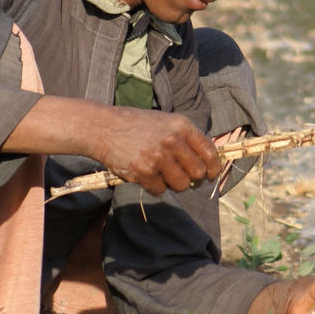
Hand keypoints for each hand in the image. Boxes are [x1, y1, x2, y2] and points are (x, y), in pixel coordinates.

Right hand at [1, 96, 220, 195]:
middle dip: (193, 180)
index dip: (213, 168)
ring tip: (162, 176)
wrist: (102, 128)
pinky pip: (160, 190)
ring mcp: (158, 157)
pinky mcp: (144, 172)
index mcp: (181, 126)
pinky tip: (145, 176)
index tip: (209, 175)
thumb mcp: (164, 122)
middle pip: (197, 173)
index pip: (209, 153)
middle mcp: (172, 140)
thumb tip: (206, 164)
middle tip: (184, 179)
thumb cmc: (134, 126)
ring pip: (181, 185)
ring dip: (174, 185)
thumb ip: (184, 138)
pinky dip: (155, 187)